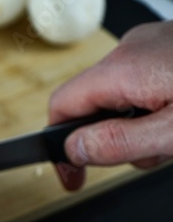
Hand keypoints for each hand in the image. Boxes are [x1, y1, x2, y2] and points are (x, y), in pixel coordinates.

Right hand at [49, 21, 172, 190]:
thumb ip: (120, 142)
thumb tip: (73, 148)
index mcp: (123, 70)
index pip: (61, 107)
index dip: (59, 147)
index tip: (70, 176)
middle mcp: (129, 50)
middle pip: (91, 106)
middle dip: (111, 139)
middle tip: (147, 156)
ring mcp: (148, 45)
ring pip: (117, 97)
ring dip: (135, 126)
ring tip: (171, 138)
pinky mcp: (163, 48)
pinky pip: (138, 83)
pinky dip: (150, 106)